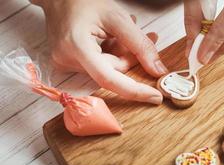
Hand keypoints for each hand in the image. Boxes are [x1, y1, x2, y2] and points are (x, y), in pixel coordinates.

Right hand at [31, 0, 168, 103]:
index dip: (135, 90)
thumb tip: (157, 70)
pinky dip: (110, 54)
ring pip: (107, 69)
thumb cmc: (84, 1)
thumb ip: (140, 45)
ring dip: (121, 53)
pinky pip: (98, 66)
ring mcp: (65, 63)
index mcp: (77, 47)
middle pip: (112, 72)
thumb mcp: (118, 18)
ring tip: (124, 31)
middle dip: (131, 56)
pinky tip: (112, 37)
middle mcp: (67, 60)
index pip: (109, 80)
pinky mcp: (67, 63)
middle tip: (149, 36)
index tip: (155, 96)